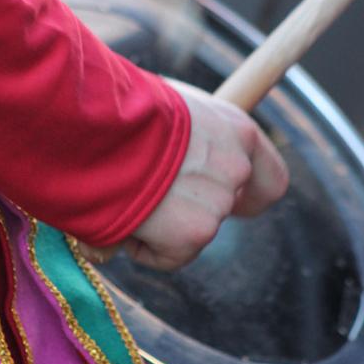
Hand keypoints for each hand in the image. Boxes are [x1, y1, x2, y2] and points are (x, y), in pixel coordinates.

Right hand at [79, 79, 288, 271]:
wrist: (92, 124)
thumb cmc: (117, 109)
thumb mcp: (166, 110)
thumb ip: (184, 140)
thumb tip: (165, 163)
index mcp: (237, 130)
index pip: (271, 180)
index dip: (246, 195)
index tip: (227, 202)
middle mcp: (237, 167)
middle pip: (222, 207)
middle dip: (190, 211)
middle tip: (152, 202)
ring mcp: (216, 204)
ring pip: (189, 231)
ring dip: (157, 223)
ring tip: (122, 193)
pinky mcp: (193, 235)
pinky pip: (166, 254)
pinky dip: (139, 245)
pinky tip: (119, 214)